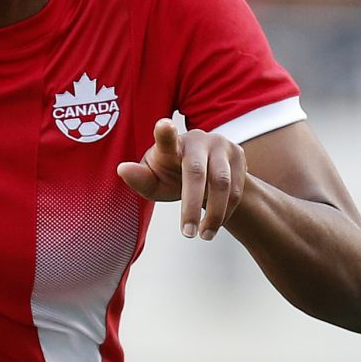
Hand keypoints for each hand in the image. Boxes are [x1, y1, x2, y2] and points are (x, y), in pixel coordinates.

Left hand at [118, 118, 246, 240]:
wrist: (205, 171)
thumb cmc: (171, 174)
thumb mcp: (154, 181)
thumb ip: (139, 179)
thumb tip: (122, 169)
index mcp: (171, 145)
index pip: (166, 138)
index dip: (164, 133)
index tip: (162, 126)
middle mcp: (197, 140)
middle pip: (196, 173)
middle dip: (191, 207)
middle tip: (188, 234)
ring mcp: (221, 145)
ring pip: (222, 183)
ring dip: (214, 214)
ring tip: (203, 236)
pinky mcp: (238, 155)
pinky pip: (237, 189)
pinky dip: (226, 211)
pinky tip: (215, 224)